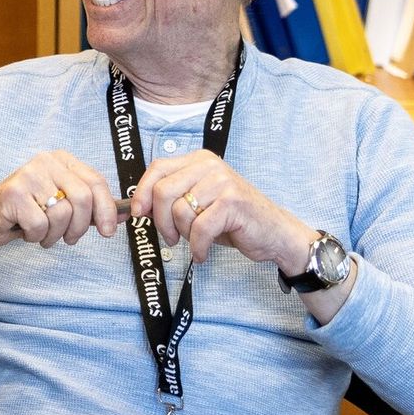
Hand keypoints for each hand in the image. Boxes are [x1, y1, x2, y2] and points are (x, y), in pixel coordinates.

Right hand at [0, 151, 122, 288]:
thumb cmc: (29, 212)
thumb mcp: (64, 205)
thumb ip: (92, 207)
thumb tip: (126, 214)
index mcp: (61, 159)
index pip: (96, 182)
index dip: (106, 210)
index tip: (108, 232)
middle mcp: (45, 161)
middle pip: (83, 198)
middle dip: (80, 227)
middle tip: (71, 240)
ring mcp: (28, 175)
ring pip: (62, 214)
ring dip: (55, 234)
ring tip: (44, 234)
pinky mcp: (13, 193)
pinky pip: (40, 224)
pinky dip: (36, 236)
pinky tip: (26, 231)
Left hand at [131, 149, 315, 267]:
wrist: (275, 233)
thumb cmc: (234, 220)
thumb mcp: (200, 202)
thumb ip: (174, 197)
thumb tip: (138, 205)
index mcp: (199, 160)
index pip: (157, 168)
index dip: (142, 192)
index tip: (138, 213)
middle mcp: (210, 166)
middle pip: (163, 191)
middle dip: (160, 221)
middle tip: (171, 237)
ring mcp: (222, 182)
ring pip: (179, 211)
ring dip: (183, 235)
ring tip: (196, 241)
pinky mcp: (232, 202)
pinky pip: (199, 229)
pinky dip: (197, 247)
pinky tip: (203, 253)